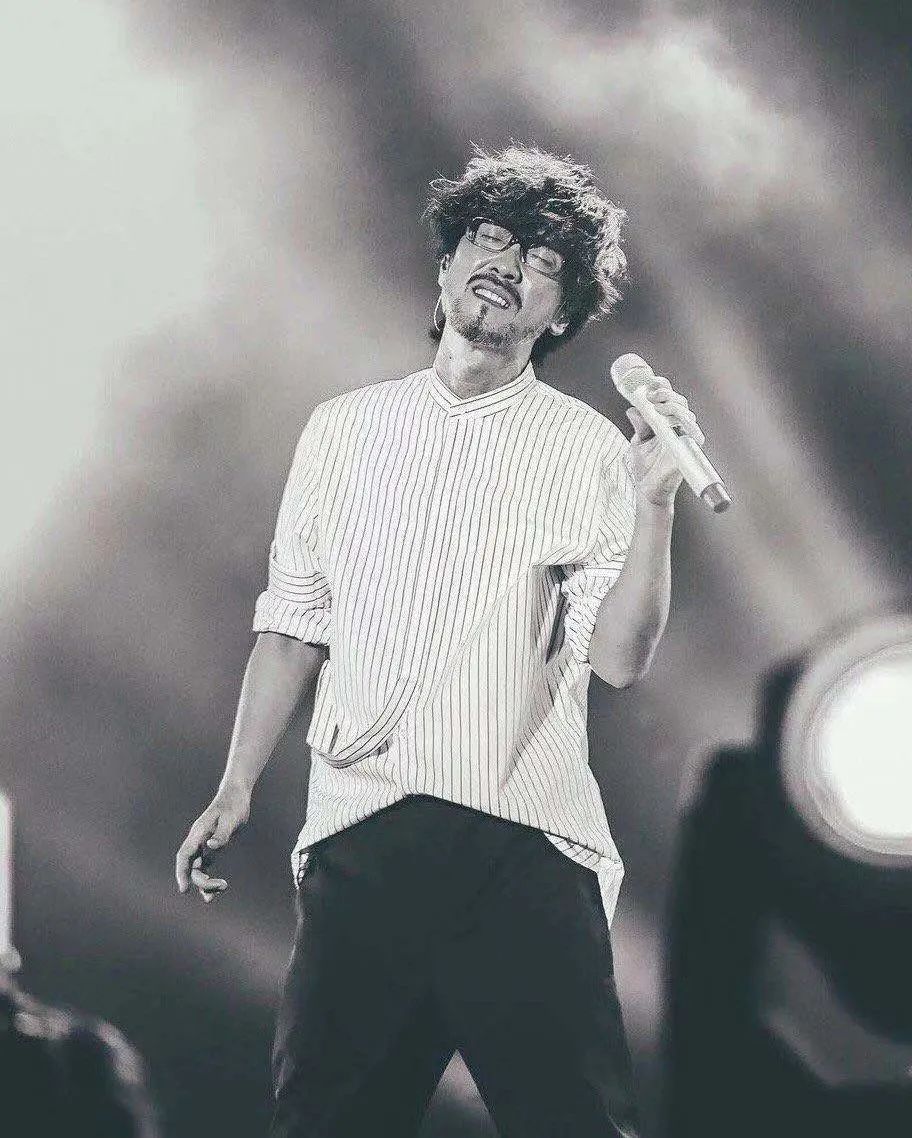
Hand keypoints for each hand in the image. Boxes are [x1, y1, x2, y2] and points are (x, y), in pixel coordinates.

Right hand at [175, 785, 250, 901]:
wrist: (237, 795)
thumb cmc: (233, 804)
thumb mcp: (230, 818)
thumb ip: (222, 833)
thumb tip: (211, 847)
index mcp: (199, 833)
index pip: (184, 855)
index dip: (181, 872)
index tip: (184, 888)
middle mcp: (198, 840)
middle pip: (191, 866)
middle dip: (202, 880)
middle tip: (221, 886)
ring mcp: (204, 844)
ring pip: (198, 868)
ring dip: (205, 882)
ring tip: (218, 892)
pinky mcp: (212, 846)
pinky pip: (206, 865)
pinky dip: (209, 877)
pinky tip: (217, 887)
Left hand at [623, 375, 704, 507]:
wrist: (647, 490)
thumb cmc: (646, 467)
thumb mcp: (639, 442)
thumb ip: (640, 426)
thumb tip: (632, 409)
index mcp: (667, 422)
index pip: (669, 398)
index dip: (662, 386)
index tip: (649, 382)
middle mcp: (679, 428)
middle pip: (680, 402)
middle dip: (666, 394)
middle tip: (651, 394)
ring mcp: (686, 438)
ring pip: (686, 414)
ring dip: (672, 406)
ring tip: (656, 406)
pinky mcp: (690, 451)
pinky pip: (695, 434)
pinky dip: (687, 425)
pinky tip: (677, 421)